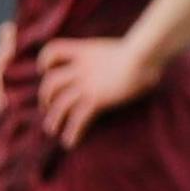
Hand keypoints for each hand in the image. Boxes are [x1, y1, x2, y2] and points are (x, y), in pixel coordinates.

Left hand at [37, 38, 162, 148]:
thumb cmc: (143, 51)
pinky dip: (72, 132)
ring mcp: (87, 85)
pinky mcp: (96, 100)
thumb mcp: (121, 48)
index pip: (54, 51)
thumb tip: (128, 63)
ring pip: (60, 104)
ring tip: (52, 130)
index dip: (45, 60)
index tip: (45, 69)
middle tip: (48, 108)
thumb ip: (115, 56)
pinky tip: (70, 142)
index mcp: (85, 52)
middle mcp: (81, 69)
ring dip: (53, 119)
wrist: (144, 55)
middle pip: (51, 82)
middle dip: (45, 98)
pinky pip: (78, 119)